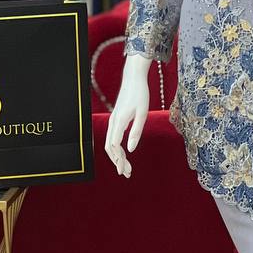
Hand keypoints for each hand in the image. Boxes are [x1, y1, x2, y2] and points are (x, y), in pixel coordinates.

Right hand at [104, 52, 150, 177]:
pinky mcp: (115, 120)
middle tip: (127, 173)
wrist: (133, 78)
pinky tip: (124, 155)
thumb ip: (136, 132)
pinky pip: (112, 138)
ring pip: (109, 144)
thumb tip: (131, 150)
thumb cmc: (140, 94)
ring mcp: (112, 121)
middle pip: (109, 148)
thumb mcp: (143, 114)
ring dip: (117, 157)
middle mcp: (113, 122)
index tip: (124, 172)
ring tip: (127, 168)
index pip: (114, 146)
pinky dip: (117, 149)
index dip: (118, 161)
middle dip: (117, 162)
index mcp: (119, 121)